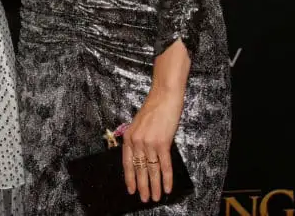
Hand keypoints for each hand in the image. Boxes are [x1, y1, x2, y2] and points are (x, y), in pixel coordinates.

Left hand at [121, 86, 183, 202]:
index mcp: (129, 137)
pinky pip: (164, 165)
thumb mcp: (139, 125)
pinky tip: (167, 187)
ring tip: (156, 197)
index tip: (130, 190)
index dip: (129, 178)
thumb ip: (138, 140)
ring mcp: (149, 142)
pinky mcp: (162, 142)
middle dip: (142, 186)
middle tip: (144, 199)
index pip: (127, 163)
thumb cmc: (153, 109)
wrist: (164, 96)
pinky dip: (166, 178)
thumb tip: (142, 158)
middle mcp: (136, 141)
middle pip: (139, 169)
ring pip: (151, 170)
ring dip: (154, 186)